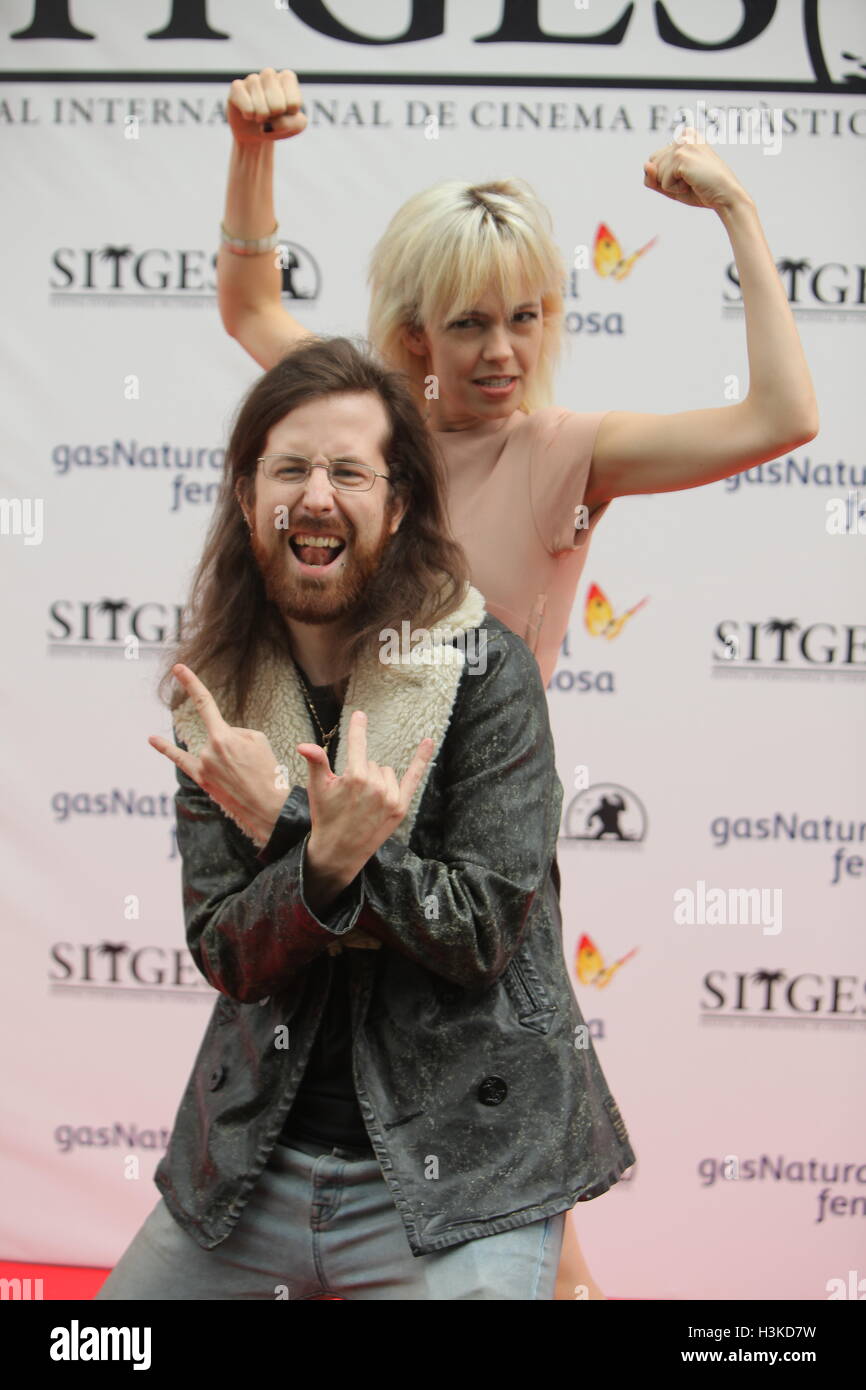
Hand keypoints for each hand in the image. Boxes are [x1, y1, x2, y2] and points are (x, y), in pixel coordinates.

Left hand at [149, 664, 286, 846]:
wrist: (269, 809)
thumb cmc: (268, 772)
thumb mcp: (259, 741)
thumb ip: (236, 731)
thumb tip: (222, 736)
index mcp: (224, 737)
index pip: (205, 703)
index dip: (191, 683)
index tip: (178, 667)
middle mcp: (208, 751)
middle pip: (220, 734)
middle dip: (238, 745)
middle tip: (251, 765)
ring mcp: (202, 766)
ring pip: (213, 749)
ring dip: (231, 758)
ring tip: (245, 775)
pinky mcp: (201, 779)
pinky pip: (181, 761)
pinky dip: (166, 749)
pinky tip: (152, 739)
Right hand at [226, 67, 307, 145]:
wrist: (256, 130)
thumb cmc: (278, 123)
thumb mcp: (296, 126)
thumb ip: (296, 123)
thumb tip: (274, 122)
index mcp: (287, 78)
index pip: (294, 104)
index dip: (289, 116)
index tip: (285, 112)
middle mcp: (269, 74)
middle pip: (278, 106)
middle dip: (274, 119)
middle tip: (271, 115)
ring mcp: (252, 79)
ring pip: (262, 108)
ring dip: (262, 119)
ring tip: (260, 115)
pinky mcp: (237, 87)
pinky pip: (247, 108)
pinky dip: (250, 117)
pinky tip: (248, 113)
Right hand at [298, 710, 433, 879]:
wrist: (339, 852)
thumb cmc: (325, 817)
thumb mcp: (317, 788)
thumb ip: (316, 762)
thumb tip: (304, 745)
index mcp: (355, 777)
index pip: (357, 745)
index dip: (357, 729)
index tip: (360, 714)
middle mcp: (376, 786)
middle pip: (371, 763)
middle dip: (360, 774)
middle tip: (349, 798)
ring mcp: (391, 797)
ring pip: (386, 772)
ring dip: (376, 780)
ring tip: (362, 803)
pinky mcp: (401, 807)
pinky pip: (414, 777)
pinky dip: (422, 759)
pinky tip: (428, 741)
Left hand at [643, 128, 748, 211]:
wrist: (725, 196)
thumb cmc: (702, 190)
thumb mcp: (671, 185)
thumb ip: (653, 178)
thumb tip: (646, 165)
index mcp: (685, 136)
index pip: (655, 161)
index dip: (666, 177)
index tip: (689, 176)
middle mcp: (684, 135)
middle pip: (653, 166)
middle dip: (666, 180)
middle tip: (691, 180)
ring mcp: (683, 144)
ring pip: (656, 174)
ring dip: (672, 185)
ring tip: (693, 181)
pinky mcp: (681, 157)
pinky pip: (663, 182)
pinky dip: (675, 190)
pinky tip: (693, 184)